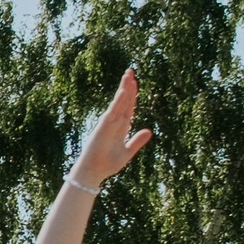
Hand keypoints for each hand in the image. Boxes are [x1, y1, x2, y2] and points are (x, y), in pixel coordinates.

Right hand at [69, 70, 152, 189]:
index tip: (135, 82)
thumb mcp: (127, 152)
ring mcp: (109, 123)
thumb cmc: (108, 164)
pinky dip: (118, 101)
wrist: (94, 172)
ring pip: (119, 102)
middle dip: (128, 86)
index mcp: (121, 127)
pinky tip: (124, 91)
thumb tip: (149, 130)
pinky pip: (113, 111)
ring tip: (128, 74)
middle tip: (131, 71)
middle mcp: (115, 122)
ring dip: (124, 88)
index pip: (129, 107)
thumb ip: (137, 141)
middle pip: (124, 100)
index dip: (133, 95)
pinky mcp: (104, 126)